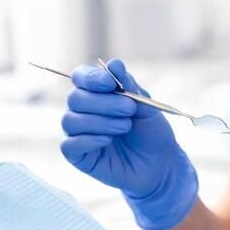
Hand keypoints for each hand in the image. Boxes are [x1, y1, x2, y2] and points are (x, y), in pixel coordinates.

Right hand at [60, 59, 197, 229]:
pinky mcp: (79, 156)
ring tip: (124, 127)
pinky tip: (107, 141)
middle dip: (103, 102)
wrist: (160, 165)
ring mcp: (79, 134)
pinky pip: (69, 145)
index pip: (80, 77)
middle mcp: (83, 111)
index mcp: (97, 94)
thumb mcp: (146, 106)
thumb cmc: (151, 132)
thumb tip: (114, 64)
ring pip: (70, 120)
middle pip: (75, 98)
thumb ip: (129, 86)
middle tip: (129, 110)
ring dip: (99, 122)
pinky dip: (88, 140)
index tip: (110, 84)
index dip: (91, 78)